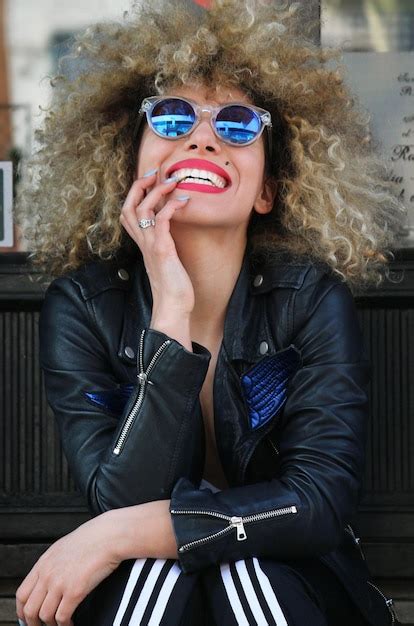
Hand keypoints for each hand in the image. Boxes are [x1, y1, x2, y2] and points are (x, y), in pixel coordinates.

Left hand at [16, 511, 120, 625]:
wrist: (108, 536)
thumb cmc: (92, 539)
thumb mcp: (63, 548)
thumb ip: (52, 565)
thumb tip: (48, 581)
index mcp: (44, 563)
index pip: (22, 594)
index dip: (22, 611)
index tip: (27, 618)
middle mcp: (48, 574)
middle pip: (29, 609)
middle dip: (33, 623)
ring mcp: (60, 583)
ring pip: (44, 616)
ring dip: (51, 625)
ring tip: (59, 625)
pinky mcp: (75, 591)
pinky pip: (62, 617)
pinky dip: (65, 624)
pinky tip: (71, 622)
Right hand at [120, 172, 194, 320]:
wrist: (172, 307)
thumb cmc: (173, 287)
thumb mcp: (166, 261)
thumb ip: (165, 245)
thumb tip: (173, 233)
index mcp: (142, 244)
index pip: (127, 213)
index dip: (134, 194)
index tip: (149, 181)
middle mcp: (143, 242)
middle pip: (128, 206)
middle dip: (139, 186)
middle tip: (154, 173)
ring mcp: (150, 245)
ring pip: (142, 210)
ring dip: (156, 191)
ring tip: (172, 181)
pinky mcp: (162, 250)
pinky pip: (162, 221)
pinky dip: (171, 207)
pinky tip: (183, 202)